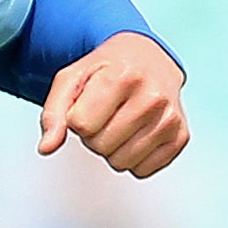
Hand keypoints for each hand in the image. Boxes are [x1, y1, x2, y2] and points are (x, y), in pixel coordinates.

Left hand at [36, 32, 188, 176]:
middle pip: (100, 146)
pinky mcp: (180, 137)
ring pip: (121, 163)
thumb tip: (47, 147)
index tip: (88, 103)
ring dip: (113, 148)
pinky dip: (133, 158)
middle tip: (105, 113)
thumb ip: (53, 114)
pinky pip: (142, 170)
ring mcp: (170, 119)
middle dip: (94, 134)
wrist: (149, 57)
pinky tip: (136, 132)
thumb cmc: (106, 69)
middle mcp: (152, 97)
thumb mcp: (71, 79)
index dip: (77, 119)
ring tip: (120, 121)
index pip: (80, 125)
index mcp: (123, 76)